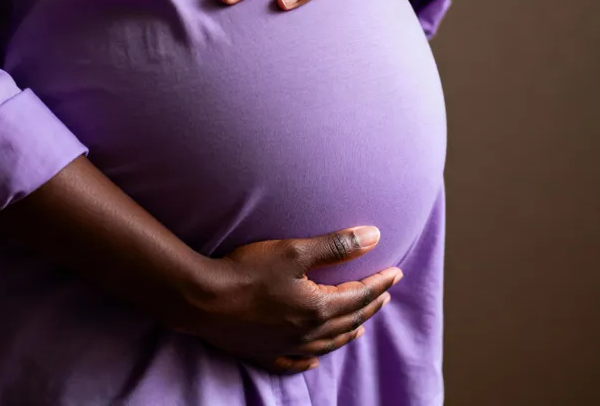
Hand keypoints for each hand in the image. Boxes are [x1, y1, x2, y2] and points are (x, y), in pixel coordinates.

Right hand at [185, 225, 401, 373]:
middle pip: (348, 320)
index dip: (380, 282)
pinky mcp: (262, 353)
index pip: (359, 295)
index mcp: (318, 308)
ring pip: (326, 344)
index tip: (397, 272)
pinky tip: (313, 361)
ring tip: (360, 326)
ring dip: (347, 333)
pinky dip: (309, 361)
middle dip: (369, 305)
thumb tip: (375, 236)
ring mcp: (285, 347)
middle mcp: (306, 333)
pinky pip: (293, 363)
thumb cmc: (248, 270)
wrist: (203, 299)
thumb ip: (337, 245)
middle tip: (384, 293)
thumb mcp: (295, 251)